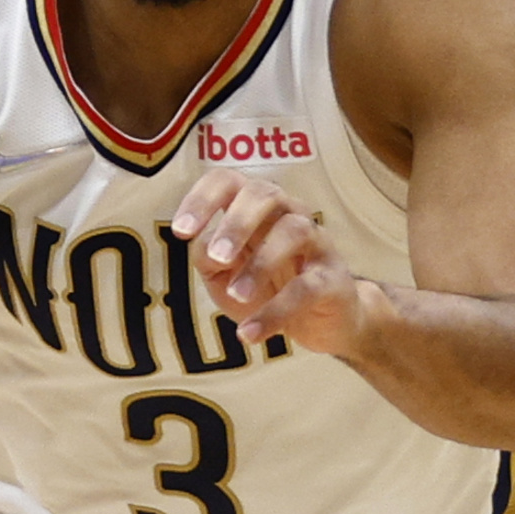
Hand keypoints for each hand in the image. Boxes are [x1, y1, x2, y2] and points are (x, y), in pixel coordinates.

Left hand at [172, 168, 372, 354]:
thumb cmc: (261, 287)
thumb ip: (206, 257)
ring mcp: (315, 241)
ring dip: (260, 264)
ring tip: (237, 295)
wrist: (317, 322)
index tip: (180, 231)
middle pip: (264, 194)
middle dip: (237, 224)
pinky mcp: (334, 277)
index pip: (227, 181)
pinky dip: (276, 311)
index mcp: (252, 207)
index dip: (202, 198)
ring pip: (293, 231)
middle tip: (217, 258)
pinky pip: (308, 287)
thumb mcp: (221, 275)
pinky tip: (250, 333)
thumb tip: (206, 249)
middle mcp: (286, 213)